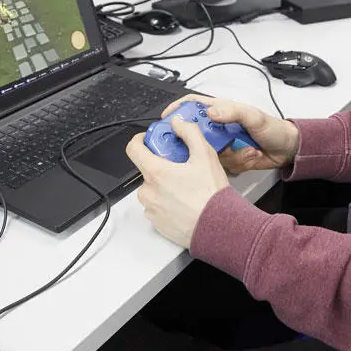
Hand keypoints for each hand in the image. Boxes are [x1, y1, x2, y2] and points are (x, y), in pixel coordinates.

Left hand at [126, 116, 229, 247]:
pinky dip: (167, 202)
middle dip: (161, 166)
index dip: (140, 140)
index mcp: (156, 172)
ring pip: (152, 190)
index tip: (149, 140)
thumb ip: (190, 134)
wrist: (218, 227)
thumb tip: (178, 124)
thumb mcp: (205, 155)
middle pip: (147, 170)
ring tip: (187, 188)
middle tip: (181, 167)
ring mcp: (151, 209)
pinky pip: (157, 207)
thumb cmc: (211, 195)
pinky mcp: (157, 223)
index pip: (133, 149)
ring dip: (164, 186)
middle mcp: (148, 191)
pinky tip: (185, 203)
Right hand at [160, 95, 299, 174]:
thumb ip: (233, 112)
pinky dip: (239, 163)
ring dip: (230, 155)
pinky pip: (223, 166)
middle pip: (194, 135)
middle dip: (201, 145)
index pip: (193, 105)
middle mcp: (219, 128)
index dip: (177, 110)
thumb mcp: (254, 117)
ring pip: (208, 154)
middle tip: (216, 148)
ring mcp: (224, 144)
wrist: (288, 150)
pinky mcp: (230, 159)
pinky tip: (251, 156)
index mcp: (221, 111)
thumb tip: (211, 112)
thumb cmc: (273, 128)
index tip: (165, 120)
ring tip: (247, 150)